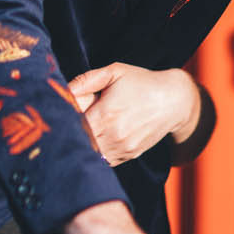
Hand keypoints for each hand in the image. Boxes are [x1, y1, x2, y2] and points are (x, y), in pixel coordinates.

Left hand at [67, 63, 200, 166]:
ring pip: (91, 155)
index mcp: (106, 114)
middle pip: (80, 143)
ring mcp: (123, 148)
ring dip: (82, 146)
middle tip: (62, 126)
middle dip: (69, 135)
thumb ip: (86, 80)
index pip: (72, 126)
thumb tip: (63, 89)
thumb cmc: (141, 82)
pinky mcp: (130, 155)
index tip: (58, 115)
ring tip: (79, 132)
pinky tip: (93, 140)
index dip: (63, 121)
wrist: (175, 101)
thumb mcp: (114, 72)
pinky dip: (95, 154)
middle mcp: (114, 135)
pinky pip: (105, 161)